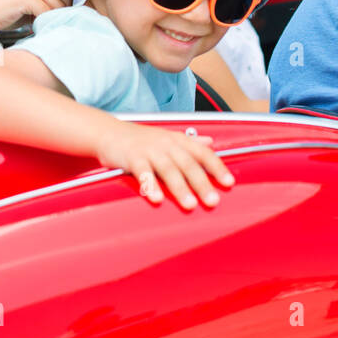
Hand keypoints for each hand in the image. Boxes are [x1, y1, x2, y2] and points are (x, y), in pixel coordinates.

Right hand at [0, 0, 71, 32]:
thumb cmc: (7, 16)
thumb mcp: (31, 9)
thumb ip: (46, 9)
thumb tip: (65, 19)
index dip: (64, 11)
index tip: (56, 24)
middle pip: (65, 1)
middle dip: (61, 16)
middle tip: (51, 28)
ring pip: (57, 7)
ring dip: (53, 20)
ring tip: (44, 29)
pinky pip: (46, 12)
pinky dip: (45, 22)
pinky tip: (36, 29)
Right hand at [95, 124, 234, 208]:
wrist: (108, 132)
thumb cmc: (140, 139)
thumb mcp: (167, 137)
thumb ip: (190, 141)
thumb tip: (211, 142)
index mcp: (177, 140)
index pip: (202, 152)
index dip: (217, 167)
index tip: (229, 183)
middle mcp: (166, 144)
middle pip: (188, 164)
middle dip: (202, 183)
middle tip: (213, 201)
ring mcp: (149, 150)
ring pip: (168, 169)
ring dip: (179, 188)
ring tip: (190, 205)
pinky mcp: (131, 158)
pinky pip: (142, 173)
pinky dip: (150, 185)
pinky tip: (156, 199)